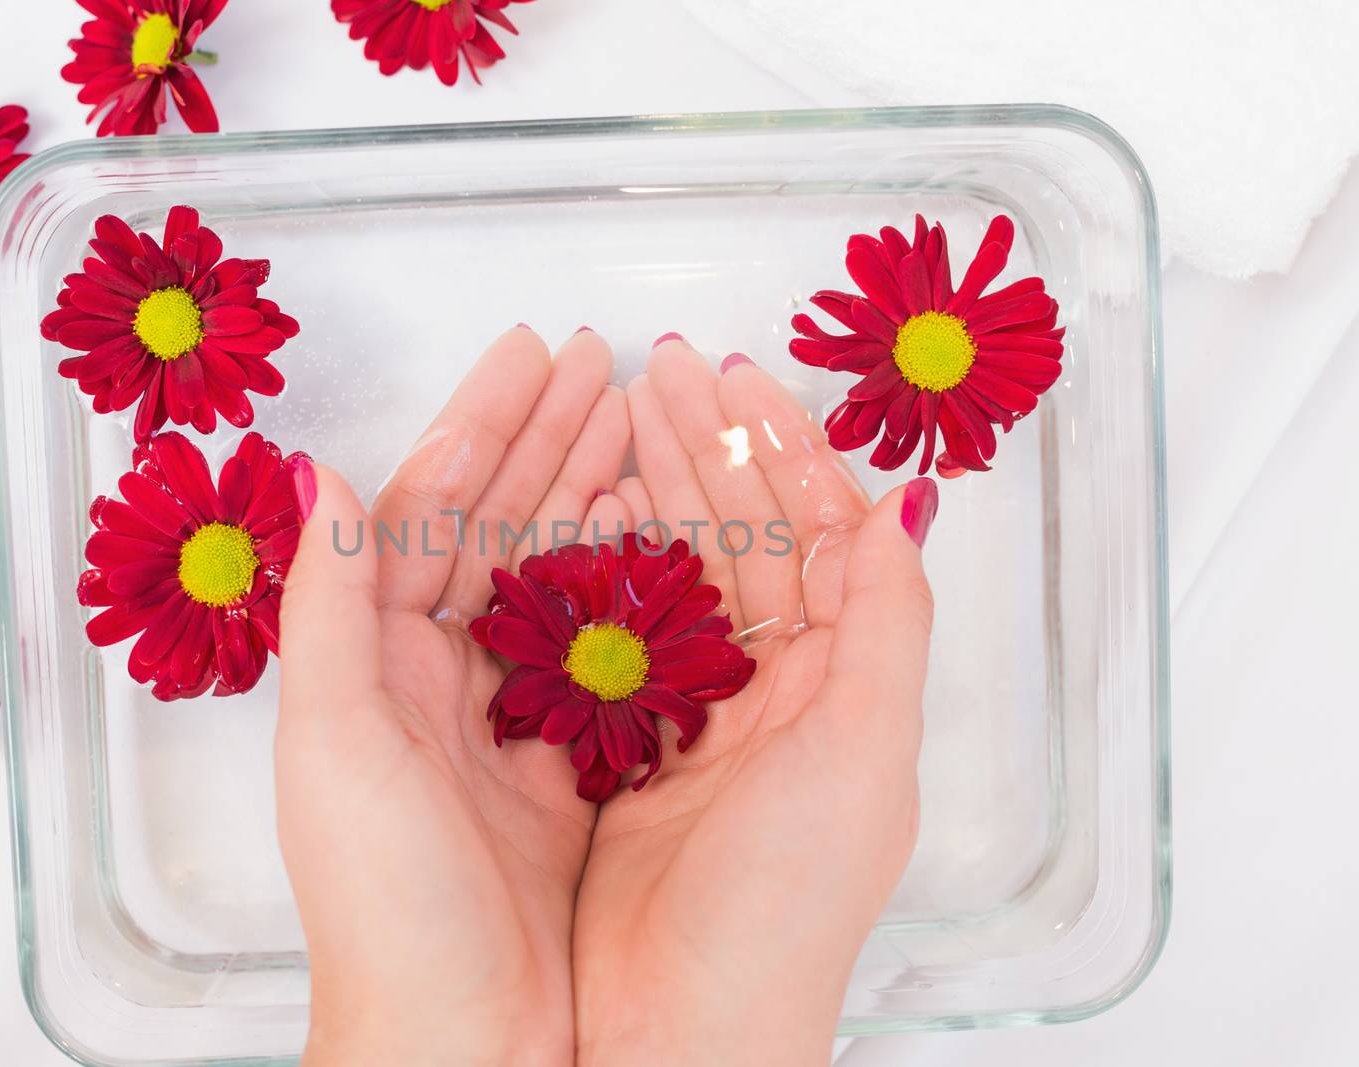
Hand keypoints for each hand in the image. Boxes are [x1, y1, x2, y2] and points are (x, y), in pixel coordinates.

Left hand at [274, 328, 633, 1065]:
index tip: (532, 355)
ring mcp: (502, 715)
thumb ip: (328, 606)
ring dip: (591, 491)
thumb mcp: (334, 743)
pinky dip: (629, 584)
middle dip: (544, 438)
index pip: (427, 509)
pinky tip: (663, 533)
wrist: (465, 1041)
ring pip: (551, 573)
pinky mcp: (562, 762)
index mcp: (371, 659)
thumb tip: (318, 473)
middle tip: (600, 362)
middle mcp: (432, 676)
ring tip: (637, 419)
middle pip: (493, 525)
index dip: (482, 425)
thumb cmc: (385, 902)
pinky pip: (598, 647)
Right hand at [572, 340, 933, 1064]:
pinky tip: (579, 509)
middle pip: (746, 534)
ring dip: (656, 485)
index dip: (781, 446)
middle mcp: (776, 688)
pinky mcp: (626, 744)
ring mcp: (698, 713)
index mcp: (844, 682)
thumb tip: (908, 500)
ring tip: (617, 410)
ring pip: (681, 569)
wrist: (673, 1032)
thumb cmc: (786, 907)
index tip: (735, 374)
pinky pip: (618, 630)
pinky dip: (602, 564)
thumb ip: (890, 623)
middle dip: (708, 442)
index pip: (820, 532)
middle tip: (658, 365)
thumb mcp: (863, 756)